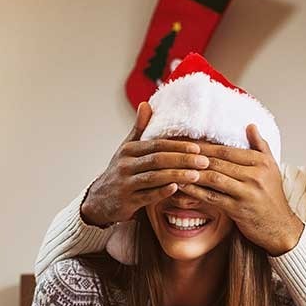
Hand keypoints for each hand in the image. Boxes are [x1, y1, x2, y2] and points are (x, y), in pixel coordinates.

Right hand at [80, 103, 210, 226]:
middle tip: (204, 161)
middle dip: (182, 160)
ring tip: (196, 175)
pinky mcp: (127, 201)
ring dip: (176, 175)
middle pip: (157, 159)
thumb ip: (139, 128)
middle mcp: (125, 165)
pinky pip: (147, 196)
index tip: (198, 147)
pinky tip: (176, 189)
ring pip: (153, 178)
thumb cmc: (121, 172)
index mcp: (128, 150)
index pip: (157, 145)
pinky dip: (161, 192)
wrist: (100, 199)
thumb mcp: (127, 149)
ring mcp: (125, 184)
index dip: (178, 146)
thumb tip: (146, 104)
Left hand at [182, 125, 304, 255]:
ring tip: (176, 168)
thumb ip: (260, 146)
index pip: (227, 150)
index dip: (205, 146)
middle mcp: (255, 175)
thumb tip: (250, 125)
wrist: (280, 227)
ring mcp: (246, 192)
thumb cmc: (272, 197)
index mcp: (260, 162)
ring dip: (193, 173)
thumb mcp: (272, 168)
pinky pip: (212, 197)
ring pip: (213, 178)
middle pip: (218, 162)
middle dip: (195, 157)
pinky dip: (196, 192)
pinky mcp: (238, 209)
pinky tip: (183, 188)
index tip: (188, 143)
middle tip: (176, 153)